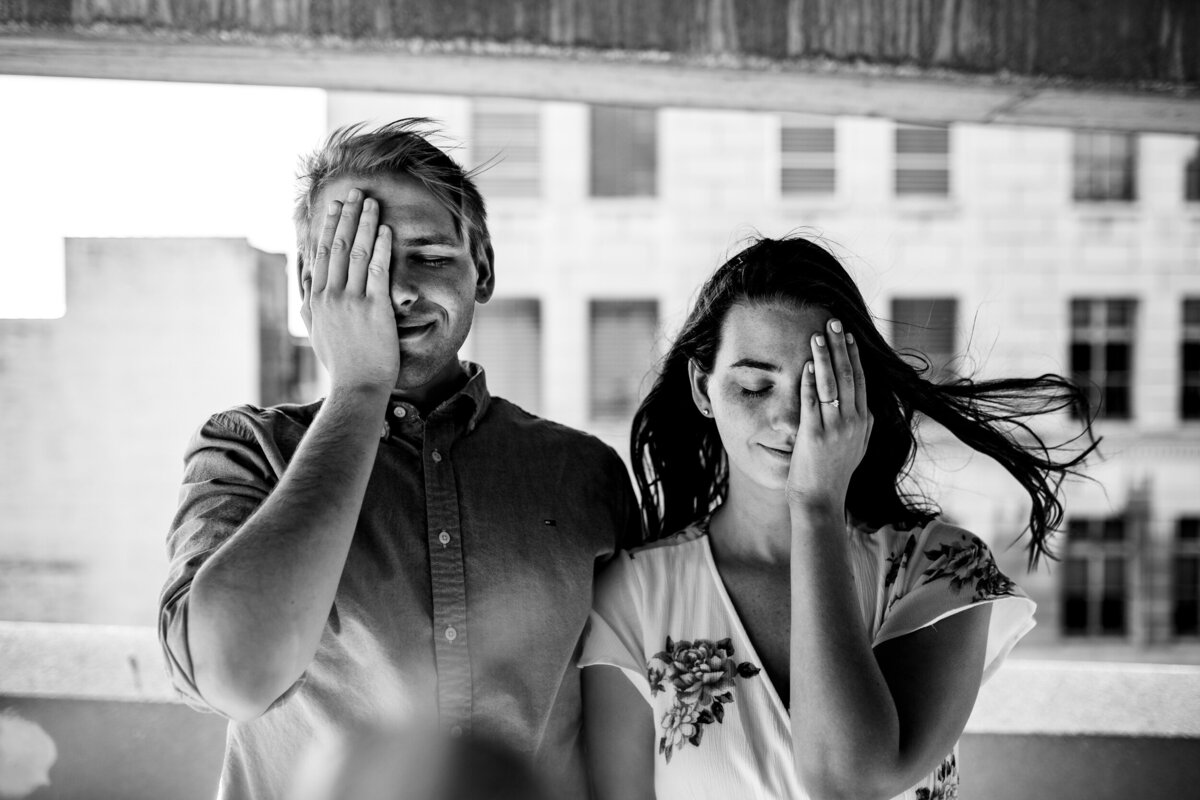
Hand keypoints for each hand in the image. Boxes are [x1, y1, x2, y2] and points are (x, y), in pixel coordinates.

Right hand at [302, 189, 398, 392]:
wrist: (357, 387)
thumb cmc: (340, 363)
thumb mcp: (315, 331)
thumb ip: (308, 302)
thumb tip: (303, 277)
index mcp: (316, 300)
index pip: (320, 254)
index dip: (328, 227)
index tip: (334, 208)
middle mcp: (330, 296)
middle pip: (336, 246)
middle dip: (346, 216)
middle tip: (354, 193)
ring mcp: (351, 301)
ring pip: (355, 252)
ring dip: (364, 223)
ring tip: (371, 202)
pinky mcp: (373, 308)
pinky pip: (376, 270)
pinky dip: (380, 247)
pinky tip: (385, 229)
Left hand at [785, 318, 873, 511]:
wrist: (821, 500)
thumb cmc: (834, 474)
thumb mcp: (857, 447)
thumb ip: (861, 426)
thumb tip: (866, 408)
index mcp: (864, 422)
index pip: (861, 380)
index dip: (854, 355)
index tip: (848, 335)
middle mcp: (853, 422)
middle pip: (848, 375)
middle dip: (840, 346)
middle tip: (833, 322)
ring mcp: (835, 428)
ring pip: (832, 384)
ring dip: (825, 357)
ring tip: (818, 335)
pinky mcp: (815, 435)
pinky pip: (813, 402)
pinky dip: (811, 382)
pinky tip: (808, 364)